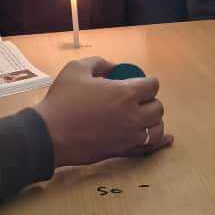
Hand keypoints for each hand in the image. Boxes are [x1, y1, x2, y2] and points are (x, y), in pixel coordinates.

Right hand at [35, 57, 172, 167]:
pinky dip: (159, 143)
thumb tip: (113, 66)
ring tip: (142, 117)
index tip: (139, 82)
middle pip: (157, 108)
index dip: (147, 82)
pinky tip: (166, 139)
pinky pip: (149, 148)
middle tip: (136, 100)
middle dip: (150, 101)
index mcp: (125, 93)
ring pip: (156, 129)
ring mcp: (129, 136)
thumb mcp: (76, 69)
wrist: (49, 134)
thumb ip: (99, 63)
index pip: (153, 86)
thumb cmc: (62, 100)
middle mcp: (133, 116)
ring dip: (153, 121)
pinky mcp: (122, 151)